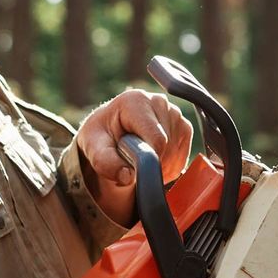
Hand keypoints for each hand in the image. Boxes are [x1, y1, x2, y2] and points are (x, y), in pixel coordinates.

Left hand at [74, 89, 193, 220]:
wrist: (108, 132)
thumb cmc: (100, 138)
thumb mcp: (93, 148)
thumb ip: (105, 162)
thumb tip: (127, 177)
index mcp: (136, 101)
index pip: (157, 139)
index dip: (149, 161)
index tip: (132, 168)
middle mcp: (159, 101)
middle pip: (168, 146)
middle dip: (153, 164)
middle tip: (132, 165)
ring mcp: (174, 112)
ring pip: (177, 153)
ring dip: (161, 167)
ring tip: (140, 161)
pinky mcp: (183, 125)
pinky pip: (184, 155)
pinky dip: (170, 166)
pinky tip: (153, 161)